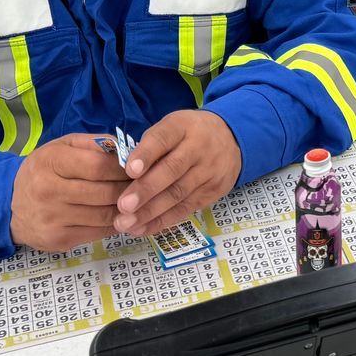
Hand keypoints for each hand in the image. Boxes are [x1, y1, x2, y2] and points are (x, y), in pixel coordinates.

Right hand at [11, 134, 127, 250]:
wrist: (10, 205)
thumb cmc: (44, 170)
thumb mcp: (62, 146)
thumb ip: (94, 144)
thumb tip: (128, 150)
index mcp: (50, 162)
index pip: (99, 166)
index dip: (124, 168)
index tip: (137, 169)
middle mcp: (48, 191)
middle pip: (105, 192)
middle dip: (130, 189)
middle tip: (144, 186)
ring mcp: (53, 218)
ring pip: (105, 215)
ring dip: (127, 209)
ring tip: (136, 201)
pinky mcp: (59, 239)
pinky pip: (99, 232)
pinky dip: (116, 224)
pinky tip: (122, 215)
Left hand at [115, 110, 242, 235]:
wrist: (233, 139)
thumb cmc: (188, 134)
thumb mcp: (171, 127)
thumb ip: (150, 146)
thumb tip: (123, 174)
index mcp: (182, 127)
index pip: (163, 138)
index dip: (146, 154)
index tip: (130, 170)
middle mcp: (199, 147)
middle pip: (172, 170)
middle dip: (146, 190)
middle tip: (123, 206)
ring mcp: (209, 171)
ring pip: (178, 194)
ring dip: (150, 211)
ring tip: (126, 224)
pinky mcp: (214, 191)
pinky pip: (186, 208)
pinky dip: (163, 220)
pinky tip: (143, 229)